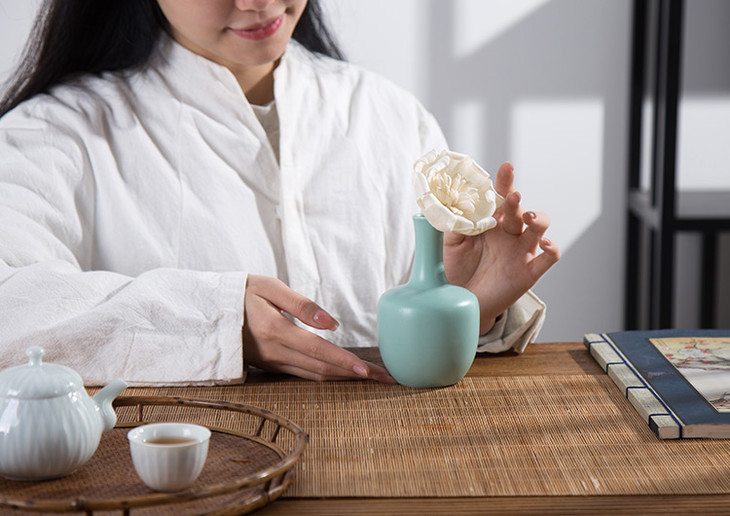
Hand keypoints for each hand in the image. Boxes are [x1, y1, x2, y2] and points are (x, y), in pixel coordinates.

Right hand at [243, 275, 394, 381]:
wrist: (210, 311)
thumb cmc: (242, 292)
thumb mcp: (269, 288)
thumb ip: (302, 305)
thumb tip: (332, 324)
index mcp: (276, 332)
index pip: (318, 351)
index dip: (344, 362)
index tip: (368, 371)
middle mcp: (276, 353)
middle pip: (322, 369)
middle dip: (355, 376)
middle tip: (386, 379)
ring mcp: (273, 363)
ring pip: (315, 376)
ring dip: (345, 380)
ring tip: (373, 380)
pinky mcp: (272, 366)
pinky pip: (305, 375)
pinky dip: (328, 377)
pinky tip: (344, 376)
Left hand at [442, 162, 560, 333]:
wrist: (462, 300)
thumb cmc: (457, 269)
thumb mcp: (450, 243)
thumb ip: (453, 223)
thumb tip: (452, 204)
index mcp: (491, 221)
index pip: (500, 196)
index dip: (505, 181)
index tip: (506, 167)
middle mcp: (509, 232)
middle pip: (519, 208)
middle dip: (516, 199)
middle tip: (511, 195)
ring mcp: (521, 250)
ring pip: (539, 227)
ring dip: (538, 218)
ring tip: (528, 217)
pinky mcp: (529, 271)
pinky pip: (548, 257)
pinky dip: (552, 248)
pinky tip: (545, 243)